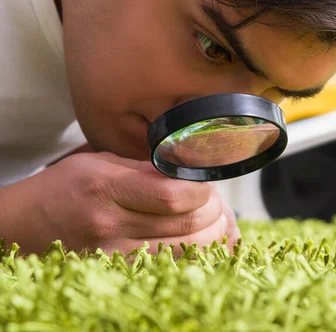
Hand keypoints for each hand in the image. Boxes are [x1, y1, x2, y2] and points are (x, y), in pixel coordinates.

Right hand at [1, 152, 239, 254]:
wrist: (22, 223)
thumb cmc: (64, 186)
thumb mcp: (101, 163)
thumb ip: (145, 168)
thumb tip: (189, 171)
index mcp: (108, 189)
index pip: (172, 197)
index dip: (201, 191)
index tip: (207, 183)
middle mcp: (111, 224)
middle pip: (184, 225)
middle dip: (213, 213)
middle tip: (217, 203)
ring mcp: (113, 252)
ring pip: (181, 251)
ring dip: (210, 236)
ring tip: (216, 221)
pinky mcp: (115, 269)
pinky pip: (166, 266)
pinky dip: (192, 255)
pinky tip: (202, 242)